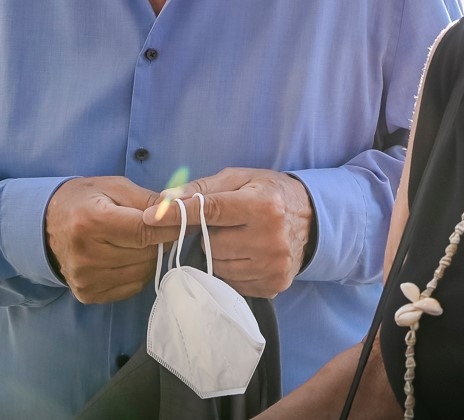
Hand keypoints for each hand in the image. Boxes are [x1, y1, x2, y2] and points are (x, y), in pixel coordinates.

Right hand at [44, 176, 179, 303]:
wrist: (46, 225)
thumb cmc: (84, 199)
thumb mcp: (114, 187)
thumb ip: (148, 200)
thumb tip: (181, 209)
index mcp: (92, 222)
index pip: (145, 231)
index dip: (171, 227)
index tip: (188, 221)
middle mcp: (86, 255)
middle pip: (146, 253)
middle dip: (160, 240)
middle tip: (161, 228)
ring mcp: (86, 279)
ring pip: (143, 272)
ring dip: (150, 257)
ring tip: (141, 240)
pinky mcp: (88, 294)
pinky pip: (131, 286)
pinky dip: (137, 271)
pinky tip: (128, 256)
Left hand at [145, 168, 312, 298]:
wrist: (313, 220)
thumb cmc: (269, 192)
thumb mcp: (240, 178)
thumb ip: (203, 188)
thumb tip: (166, 200)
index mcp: (262, 206)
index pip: (210, 211)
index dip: (177, 215)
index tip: (150, 217)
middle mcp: (270, 239)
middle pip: (211, 245)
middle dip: (208, 235)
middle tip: (222, 226)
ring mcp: (272, 266)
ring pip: (218, 267)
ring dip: (218, 255)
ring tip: (235, 239)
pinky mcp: (273, 285)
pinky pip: (232, 283)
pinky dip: (230, 270)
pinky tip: (244, 255)